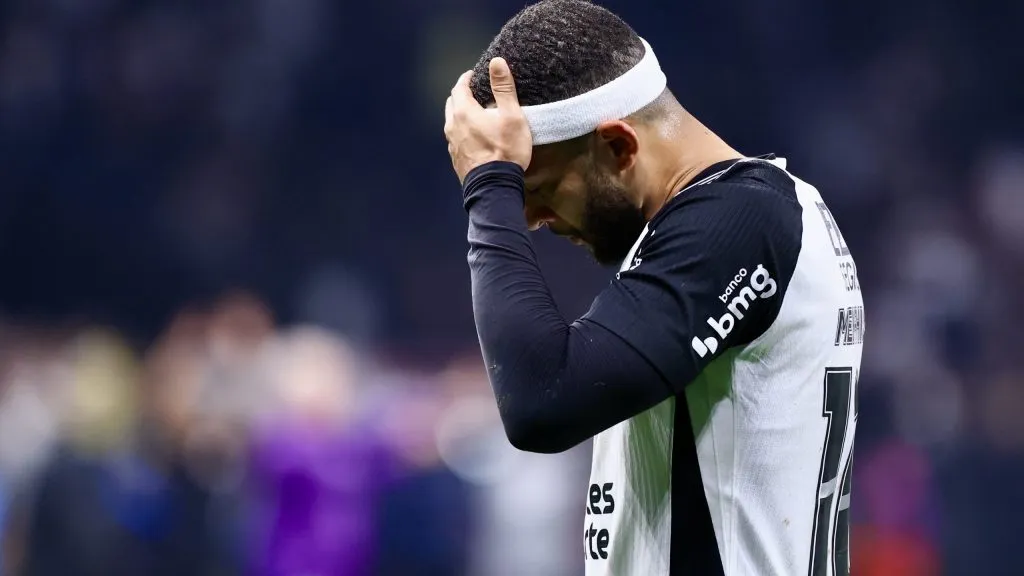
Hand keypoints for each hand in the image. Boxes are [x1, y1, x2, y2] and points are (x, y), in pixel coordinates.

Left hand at [444, 58, 531, 183]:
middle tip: (478, 93)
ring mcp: (452, 144)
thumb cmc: (505, 150)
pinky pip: (456, 138)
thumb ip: (503, 88)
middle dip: (463, 94)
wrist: (494, 188)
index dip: (468, 78)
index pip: (460, 86)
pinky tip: (476, 137)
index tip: (477, 75)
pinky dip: (463, 131)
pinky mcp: (456, 159)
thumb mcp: (511, 116)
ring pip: (452, 122)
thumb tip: (496, 62)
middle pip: (453, 103)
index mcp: (463, 112)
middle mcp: (452, 126)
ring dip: (462, 114)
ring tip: (478, 114)